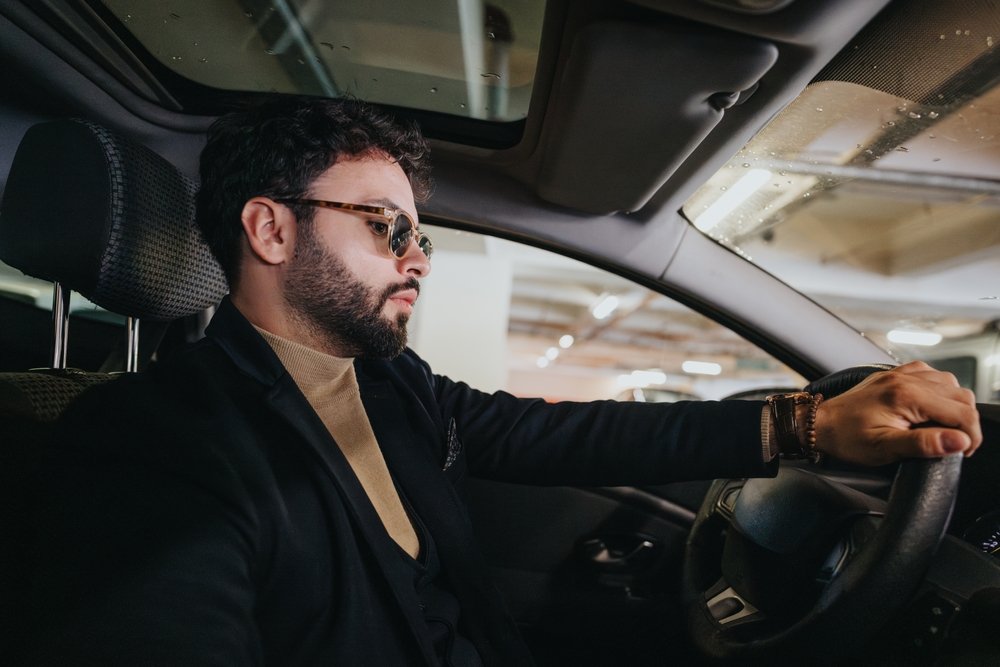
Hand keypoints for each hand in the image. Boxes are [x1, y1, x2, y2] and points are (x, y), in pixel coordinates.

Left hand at [813, 361, 981, 465]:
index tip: (963, 451)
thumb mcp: (884, 448)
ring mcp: (900, 373)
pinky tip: (930, 407)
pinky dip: (940, 390)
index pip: (961, 412)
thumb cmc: (847, 438)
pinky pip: (931, 374)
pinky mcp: (895, 374)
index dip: (971, 435)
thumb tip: (959, 441)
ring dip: (954, 405)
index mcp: (906, 396)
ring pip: (949, 383)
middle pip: (960, 395)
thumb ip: (924, 444)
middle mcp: (906, 379)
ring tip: (943, 427)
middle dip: (966, 422)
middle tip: (955, 443)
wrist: (819, 424)